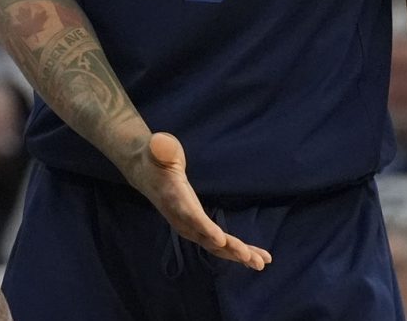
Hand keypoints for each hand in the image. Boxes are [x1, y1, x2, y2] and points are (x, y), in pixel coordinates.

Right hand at [120, 132, 270, 270]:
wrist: (145, 173)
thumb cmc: (155, 157)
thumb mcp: (158, 149)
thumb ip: (162, 148)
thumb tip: (160, 143)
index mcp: (174, 197)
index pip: (189, 215)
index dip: (204, 228)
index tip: (220, 240)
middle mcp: (182, 218)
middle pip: (206, 238)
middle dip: (228, 248)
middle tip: (249, 257)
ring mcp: (190, 226)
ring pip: (215, 246)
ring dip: (238, 254)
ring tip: (261, 262)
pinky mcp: (197, 229)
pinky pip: (218, 244)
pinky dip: (236, 251)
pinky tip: (255, 257)